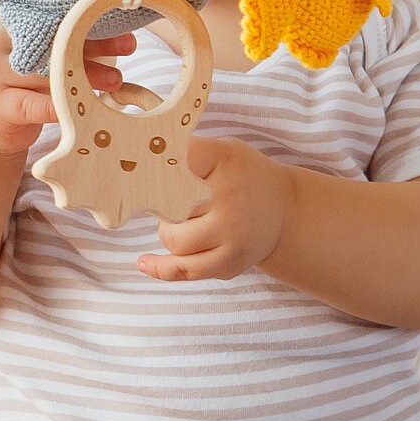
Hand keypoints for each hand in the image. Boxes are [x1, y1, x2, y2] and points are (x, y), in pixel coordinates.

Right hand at [0, 15, 135, 156]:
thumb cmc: (21, 79)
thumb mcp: (37, 51)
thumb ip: (64, 34)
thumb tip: (115, 19)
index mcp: (8, 19)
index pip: (50, 10)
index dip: (86, 11)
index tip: (118, 14)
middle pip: (51, 38)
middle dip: (93, 42)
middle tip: (129, 44)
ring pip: (44, 72)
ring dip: (85, 75)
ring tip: (116, 79)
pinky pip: (30, 105)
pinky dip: (56, 105)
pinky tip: (79, 106)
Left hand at [140, 136, 293, 281]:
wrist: (285, 211)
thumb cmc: (241, 176)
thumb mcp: (222, 150)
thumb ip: (186, 153)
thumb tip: (135, 157)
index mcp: (225, 159)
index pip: (176, 157)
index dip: (153, 162)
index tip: (135, 165)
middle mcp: (230, 195)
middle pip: (168, 202)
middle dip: (160, 202)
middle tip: (167, 197)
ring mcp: (232, 232)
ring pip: (173, 238)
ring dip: (168, 230)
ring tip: (183, 220)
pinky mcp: (230, 261)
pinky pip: (185, 270)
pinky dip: (160, 268)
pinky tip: (144, 262)